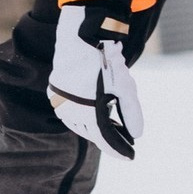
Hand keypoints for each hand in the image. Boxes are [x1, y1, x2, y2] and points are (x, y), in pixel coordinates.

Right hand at [47, 3, 142, 158]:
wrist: (81, 36)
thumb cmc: (106, 61)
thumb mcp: (125, 86)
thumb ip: (131, 111)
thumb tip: (137, 135)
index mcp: (88, 111)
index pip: (105, 140)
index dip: (119, 150)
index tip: (130, 157)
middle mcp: (70, 112)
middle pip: (93, 133)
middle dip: (109, 137)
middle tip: (125, 141)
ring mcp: (61, 103)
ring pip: (80, 124)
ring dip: (96, 127)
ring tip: (113, 128)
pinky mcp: (55, 94)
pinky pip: (71, 113)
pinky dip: (84, 116)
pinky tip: (96, 112)